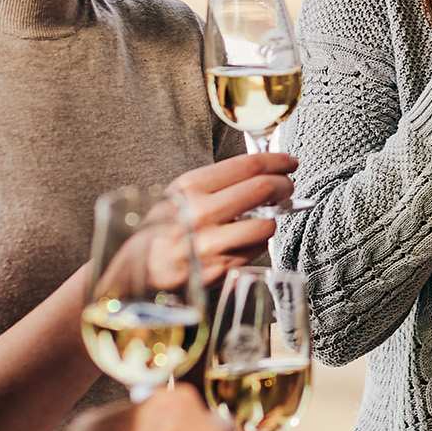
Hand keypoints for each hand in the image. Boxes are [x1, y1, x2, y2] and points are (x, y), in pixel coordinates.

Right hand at [169, 154, 295, 280]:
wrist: (141, 267)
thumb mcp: (182, 194)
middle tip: (287, 187)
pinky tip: (248, 239)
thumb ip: (218, 183)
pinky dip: (258, 242)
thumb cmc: (167, 226)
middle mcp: (200, 212)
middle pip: (262, 188)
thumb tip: (263, 173)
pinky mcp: (218, 269)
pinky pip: (256, 251)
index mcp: (191, 187)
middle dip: (284, 186)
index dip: (277, 161)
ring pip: (266, 224)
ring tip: (267, 218)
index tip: (290, 162)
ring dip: (274, 219)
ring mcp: (209, 243)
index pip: (248, 165)